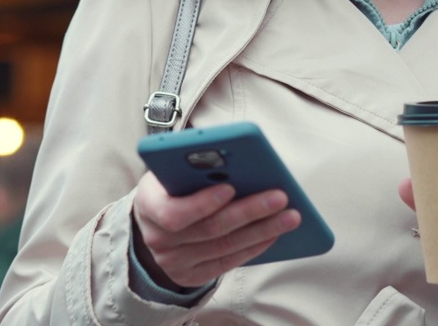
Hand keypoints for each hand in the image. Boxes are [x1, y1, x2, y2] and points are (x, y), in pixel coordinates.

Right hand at [132, 171, 300, 288]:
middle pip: (210, 229)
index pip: (174, 212)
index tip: (231, 187)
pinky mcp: (191, 276)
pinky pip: (228, 263)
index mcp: (148, 205)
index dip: (203, 202)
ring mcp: (174, 262)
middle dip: (249, 212)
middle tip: (280, 197)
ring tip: (289, 216)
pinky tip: (274, 233)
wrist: (150, 222)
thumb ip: (193, 168)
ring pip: (224, 247)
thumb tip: (237, 161)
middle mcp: (158, 239)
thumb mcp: (169, 170)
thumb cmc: (168, 187)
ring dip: (261, 231)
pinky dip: (254, 247)